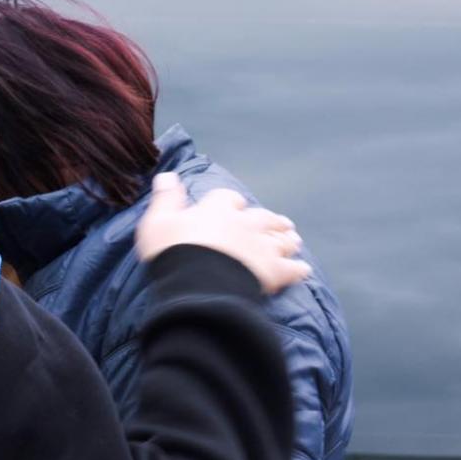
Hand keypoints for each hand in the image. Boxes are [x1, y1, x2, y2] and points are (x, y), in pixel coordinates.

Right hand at [134, 171, 310, 294]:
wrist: (198, 283)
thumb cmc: (174, 252)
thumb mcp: (158, 222)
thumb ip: (166, 199)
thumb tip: (167, 176)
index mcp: (218, 209)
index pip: (228, 199)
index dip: (232, 203)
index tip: (233, 207)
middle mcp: (245, 223)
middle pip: (262, 217)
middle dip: (270, 220)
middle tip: (280, 223)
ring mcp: (262, 246)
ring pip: (280, 239)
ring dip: (286, 239)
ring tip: (293, 241)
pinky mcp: (274, 271)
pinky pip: (292, 268)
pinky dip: (298, 268)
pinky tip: (303, 269)